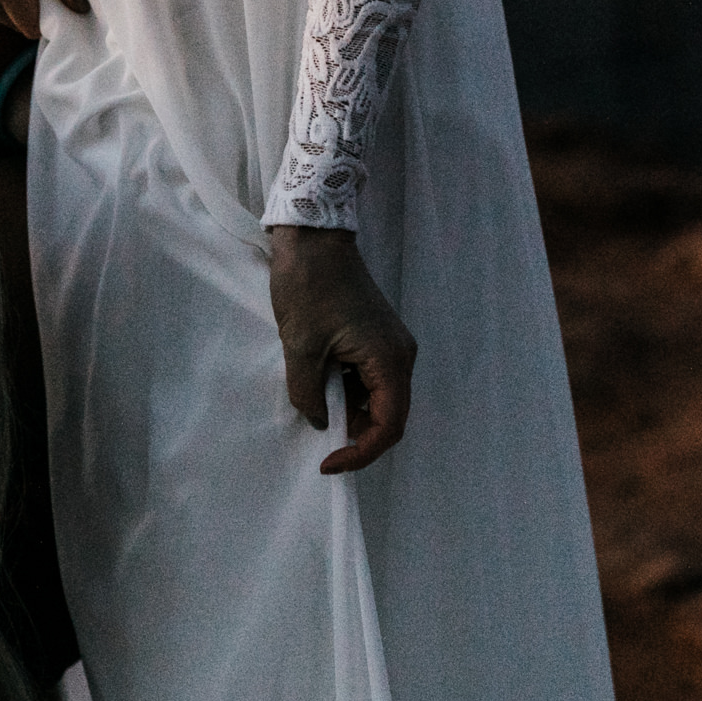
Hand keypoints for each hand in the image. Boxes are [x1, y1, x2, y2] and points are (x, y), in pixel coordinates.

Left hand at [268, 226, 416, 474]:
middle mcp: (400, 356)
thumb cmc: (309, 287)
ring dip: (349, 411)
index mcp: (390, 360)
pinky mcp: (378, 338)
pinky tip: (321, 384)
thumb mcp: (300, 349)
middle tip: (321, 440)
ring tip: (316, 405)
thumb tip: (321, 420)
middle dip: (356, 434)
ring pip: (377, 399)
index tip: (329, 462)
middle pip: (388, 416)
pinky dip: (348, 391)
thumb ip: (309, 396)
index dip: (361, 453)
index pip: (388, 427)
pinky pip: (369, 378)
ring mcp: (390, 346)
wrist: (313, 238)